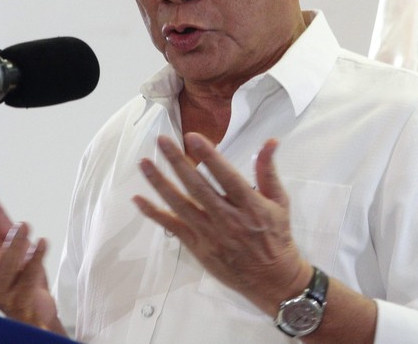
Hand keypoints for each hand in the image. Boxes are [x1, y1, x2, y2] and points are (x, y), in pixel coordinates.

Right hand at [0, 185, 64, 334]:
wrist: (36, 307)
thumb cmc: (19, 270)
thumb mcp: (7, 236)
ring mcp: (3, 290)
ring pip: (3, 270)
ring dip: (13, 245)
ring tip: (24, 224)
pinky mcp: (21, 300)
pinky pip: (27, 281)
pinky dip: (36, 260)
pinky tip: (43, 242)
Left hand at [132, 133, 312, 314]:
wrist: (272, 279)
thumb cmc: (276, 235)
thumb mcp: (279, 201)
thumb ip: (268, 170)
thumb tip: (270, 141)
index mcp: (249, 204)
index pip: (226, 176)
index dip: (209, 156)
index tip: (192, 136)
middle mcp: (227, 218)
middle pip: (197, 187)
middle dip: (178, 162)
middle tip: (161, 140)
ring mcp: (210, 234)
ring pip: (180, 205)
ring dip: (160, 183)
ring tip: (144, 163)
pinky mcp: (198, 247)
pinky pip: (173, 227)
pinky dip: (154, 214)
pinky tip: (138, 199)